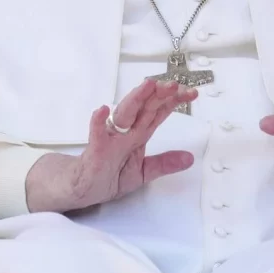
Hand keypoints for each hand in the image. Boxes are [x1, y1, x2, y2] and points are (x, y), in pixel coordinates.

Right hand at [25, 79, 196, 212]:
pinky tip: (102, 111)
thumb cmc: (109, 175)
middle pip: (144, 108)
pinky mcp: (94, 150)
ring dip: (136, 99)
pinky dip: (98, 123)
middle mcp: (125, 131)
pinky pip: (96, 135)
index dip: (173, 101)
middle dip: (158, 95)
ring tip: (148, 86)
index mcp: (138, 134)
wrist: (82, 188)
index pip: (158, 113)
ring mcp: (110, 138)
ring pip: (124, 114)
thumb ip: (164, 164)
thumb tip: (189, 159)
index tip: (191, 93)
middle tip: (173, 84)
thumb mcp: (142, 172)